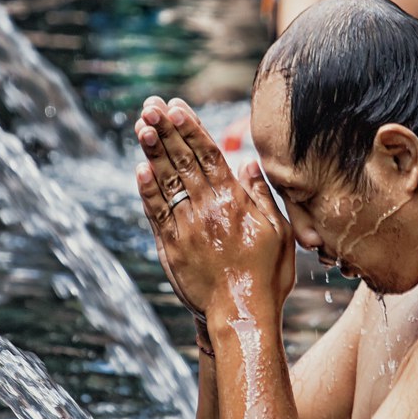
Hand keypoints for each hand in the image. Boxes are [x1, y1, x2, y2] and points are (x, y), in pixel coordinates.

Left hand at [134, 97, 294, 321]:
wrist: (241, 314)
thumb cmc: (266, 275)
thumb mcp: (278, 232)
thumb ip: (260, 196)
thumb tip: (248, 164)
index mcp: (234, 201)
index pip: (209, 155)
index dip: (191, 128)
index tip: (177, 106)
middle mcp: (207, 209)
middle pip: (183, 161)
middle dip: (166, 130)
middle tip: (150, 104)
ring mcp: (186, 227)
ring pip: (166, 181)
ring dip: (152, 151)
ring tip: (141, 125)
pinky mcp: (171, 246)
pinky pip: (155, 212)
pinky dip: (146, 190)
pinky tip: (139, 168)